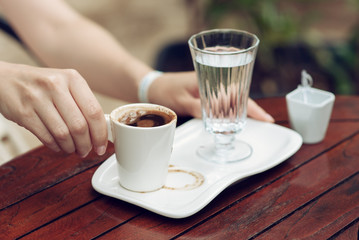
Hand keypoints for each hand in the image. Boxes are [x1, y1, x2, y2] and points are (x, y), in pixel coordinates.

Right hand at [0, 62, 107, 156]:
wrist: (4, 79)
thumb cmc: (41, 84)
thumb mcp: (65, 84)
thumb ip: (83, 103)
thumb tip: (101, 130)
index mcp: (72, 78)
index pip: (94, 111)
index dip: (101, 133)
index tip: (102, 146)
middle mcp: (56, 86)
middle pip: (80, 126)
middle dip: (86, 145)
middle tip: (86, 151)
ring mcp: (37, 99)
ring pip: (63, 134)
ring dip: (71, 148)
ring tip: (73, 149)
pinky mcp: (23, 113)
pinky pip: (46, 137)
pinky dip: (56, 146)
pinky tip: (59, 146)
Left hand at [148, 71, 273, 122]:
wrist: (152, 86)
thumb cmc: (164, 90)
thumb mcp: (180, 101)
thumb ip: (197, 108)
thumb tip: (215, 120)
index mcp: (208, 79)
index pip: (237, 92)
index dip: (252, 107)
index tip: (266, 118)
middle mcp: (212, 81)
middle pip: (239, 94)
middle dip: (252, 108)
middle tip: (265, 122)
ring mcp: (209, 87)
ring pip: (232, 98)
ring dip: (242, 109)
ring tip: (256, 121)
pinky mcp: (204, 93)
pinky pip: (222, 101)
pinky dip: (230, 109)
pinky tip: (234, 117)